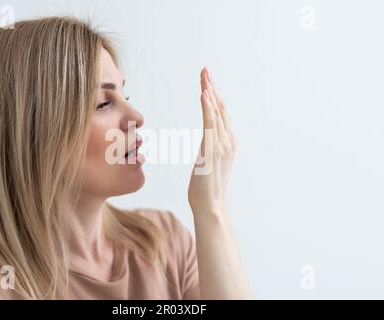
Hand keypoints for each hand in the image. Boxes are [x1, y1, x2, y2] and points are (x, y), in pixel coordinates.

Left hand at [188, 67, 237, 215]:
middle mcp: (229, 141)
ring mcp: (222, 145)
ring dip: (210, 92)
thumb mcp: (209, 162)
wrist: (211, 206)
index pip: (221, 114)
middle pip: (220, 108)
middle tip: (205, 70)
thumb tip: (208, 140)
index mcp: (228, 142)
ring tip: (204, 76)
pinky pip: (210, 124)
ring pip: (216, 112)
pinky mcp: (213, 150)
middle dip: (212, 88)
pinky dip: (208, 108)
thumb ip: (210, 148)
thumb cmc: (206, 187)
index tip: (207, 81)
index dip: (214, 96)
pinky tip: (204, 95)